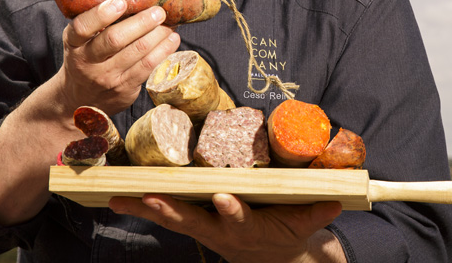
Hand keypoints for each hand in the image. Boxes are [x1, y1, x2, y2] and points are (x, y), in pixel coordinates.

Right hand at [58, 0, 179, 113]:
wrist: (81, 99)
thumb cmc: (86, 59)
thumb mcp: (81, 41)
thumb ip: (98, 23)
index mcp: (73, 43)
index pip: (81, 28)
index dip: (101, 14)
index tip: (120, 2)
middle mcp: (87, 61)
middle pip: (115, 39)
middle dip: (141, 23)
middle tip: (158, 11)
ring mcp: (107, 77)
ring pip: (137, 51)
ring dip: (158, 34)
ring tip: (169, 24)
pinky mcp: (125, 88)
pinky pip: (148, 66)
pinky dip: (163, 50)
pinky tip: (172, 39)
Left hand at [108, 193, 344, 262]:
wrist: (276, 258)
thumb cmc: (290, 235)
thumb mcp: (306, 227)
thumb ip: (317, 213)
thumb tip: (335, 201)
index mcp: (250, 231)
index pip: (240, 221)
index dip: (232, 211)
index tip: (224, 197)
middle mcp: (221, 233)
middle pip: (192, 222)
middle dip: (169, 211)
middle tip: (148, 199)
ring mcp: (204, 230)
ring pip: (172, 218)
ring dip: (144, 208)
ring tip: (117, 197)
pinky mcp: (195, 223)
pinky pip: (166, 214)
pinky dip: (141, 205)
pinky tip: (117, 196)